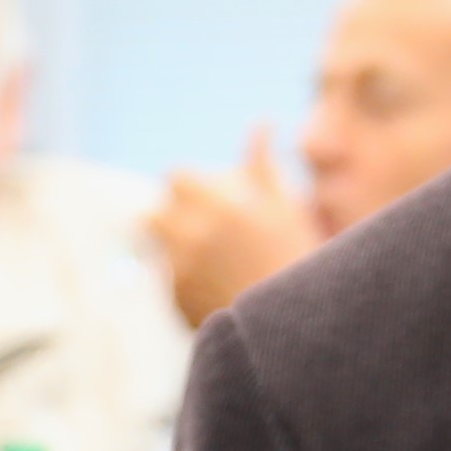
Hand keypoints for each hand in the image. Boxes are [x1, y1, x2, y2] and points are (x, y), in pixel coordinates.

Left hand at [145, 140, 311, 326]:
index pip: (176, 178)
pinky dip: (180, 276)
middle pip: (154, 213)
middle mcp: (193, 235)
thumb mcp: (284, 207)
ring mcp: (180, 269)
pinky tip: (207, 283)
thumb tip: (262, 125)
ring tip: (193, 252)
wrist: (295, 326)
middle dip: (168, 215)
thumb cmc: (296, 260)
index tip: (197, 194)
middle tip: (189, 223)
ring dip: (168, 244)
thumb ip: (263, 165)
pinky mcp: (176, 299)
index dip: (186, 185)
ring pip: (155, 246)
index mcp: (220, 207)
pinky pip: (166, 277)